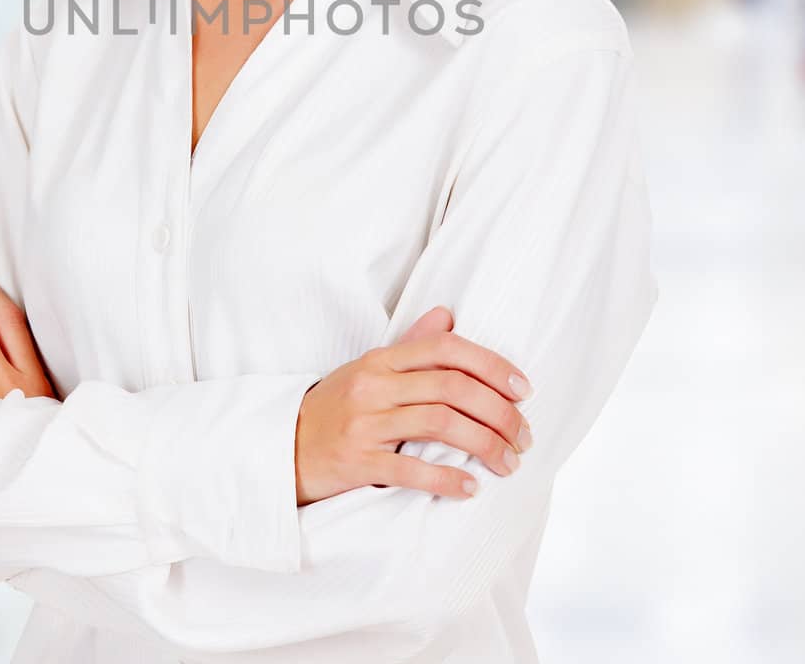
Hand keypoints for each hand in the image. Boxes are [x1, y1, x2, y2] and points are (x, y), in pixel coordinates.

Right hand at [294, 305, 532, 504]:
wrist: (279, 448)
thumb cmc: (334, 409)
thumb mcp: (368, 370)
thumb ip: (411, 345)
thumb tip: (448, 316)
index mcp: (381, 360)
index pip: (446, 349)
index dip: (491, 365)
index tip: (523, 389)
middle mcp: (373, 386)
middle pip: (451, 388)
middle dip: (499, 413)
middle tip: (524, 435)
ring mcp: (363, 423)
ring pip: (439, 424)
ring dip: (485, 445)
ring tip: (509, 463)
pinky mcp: (355, 462)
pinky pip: (410, 470)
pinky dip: (446, 480)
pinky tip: (470, 489)